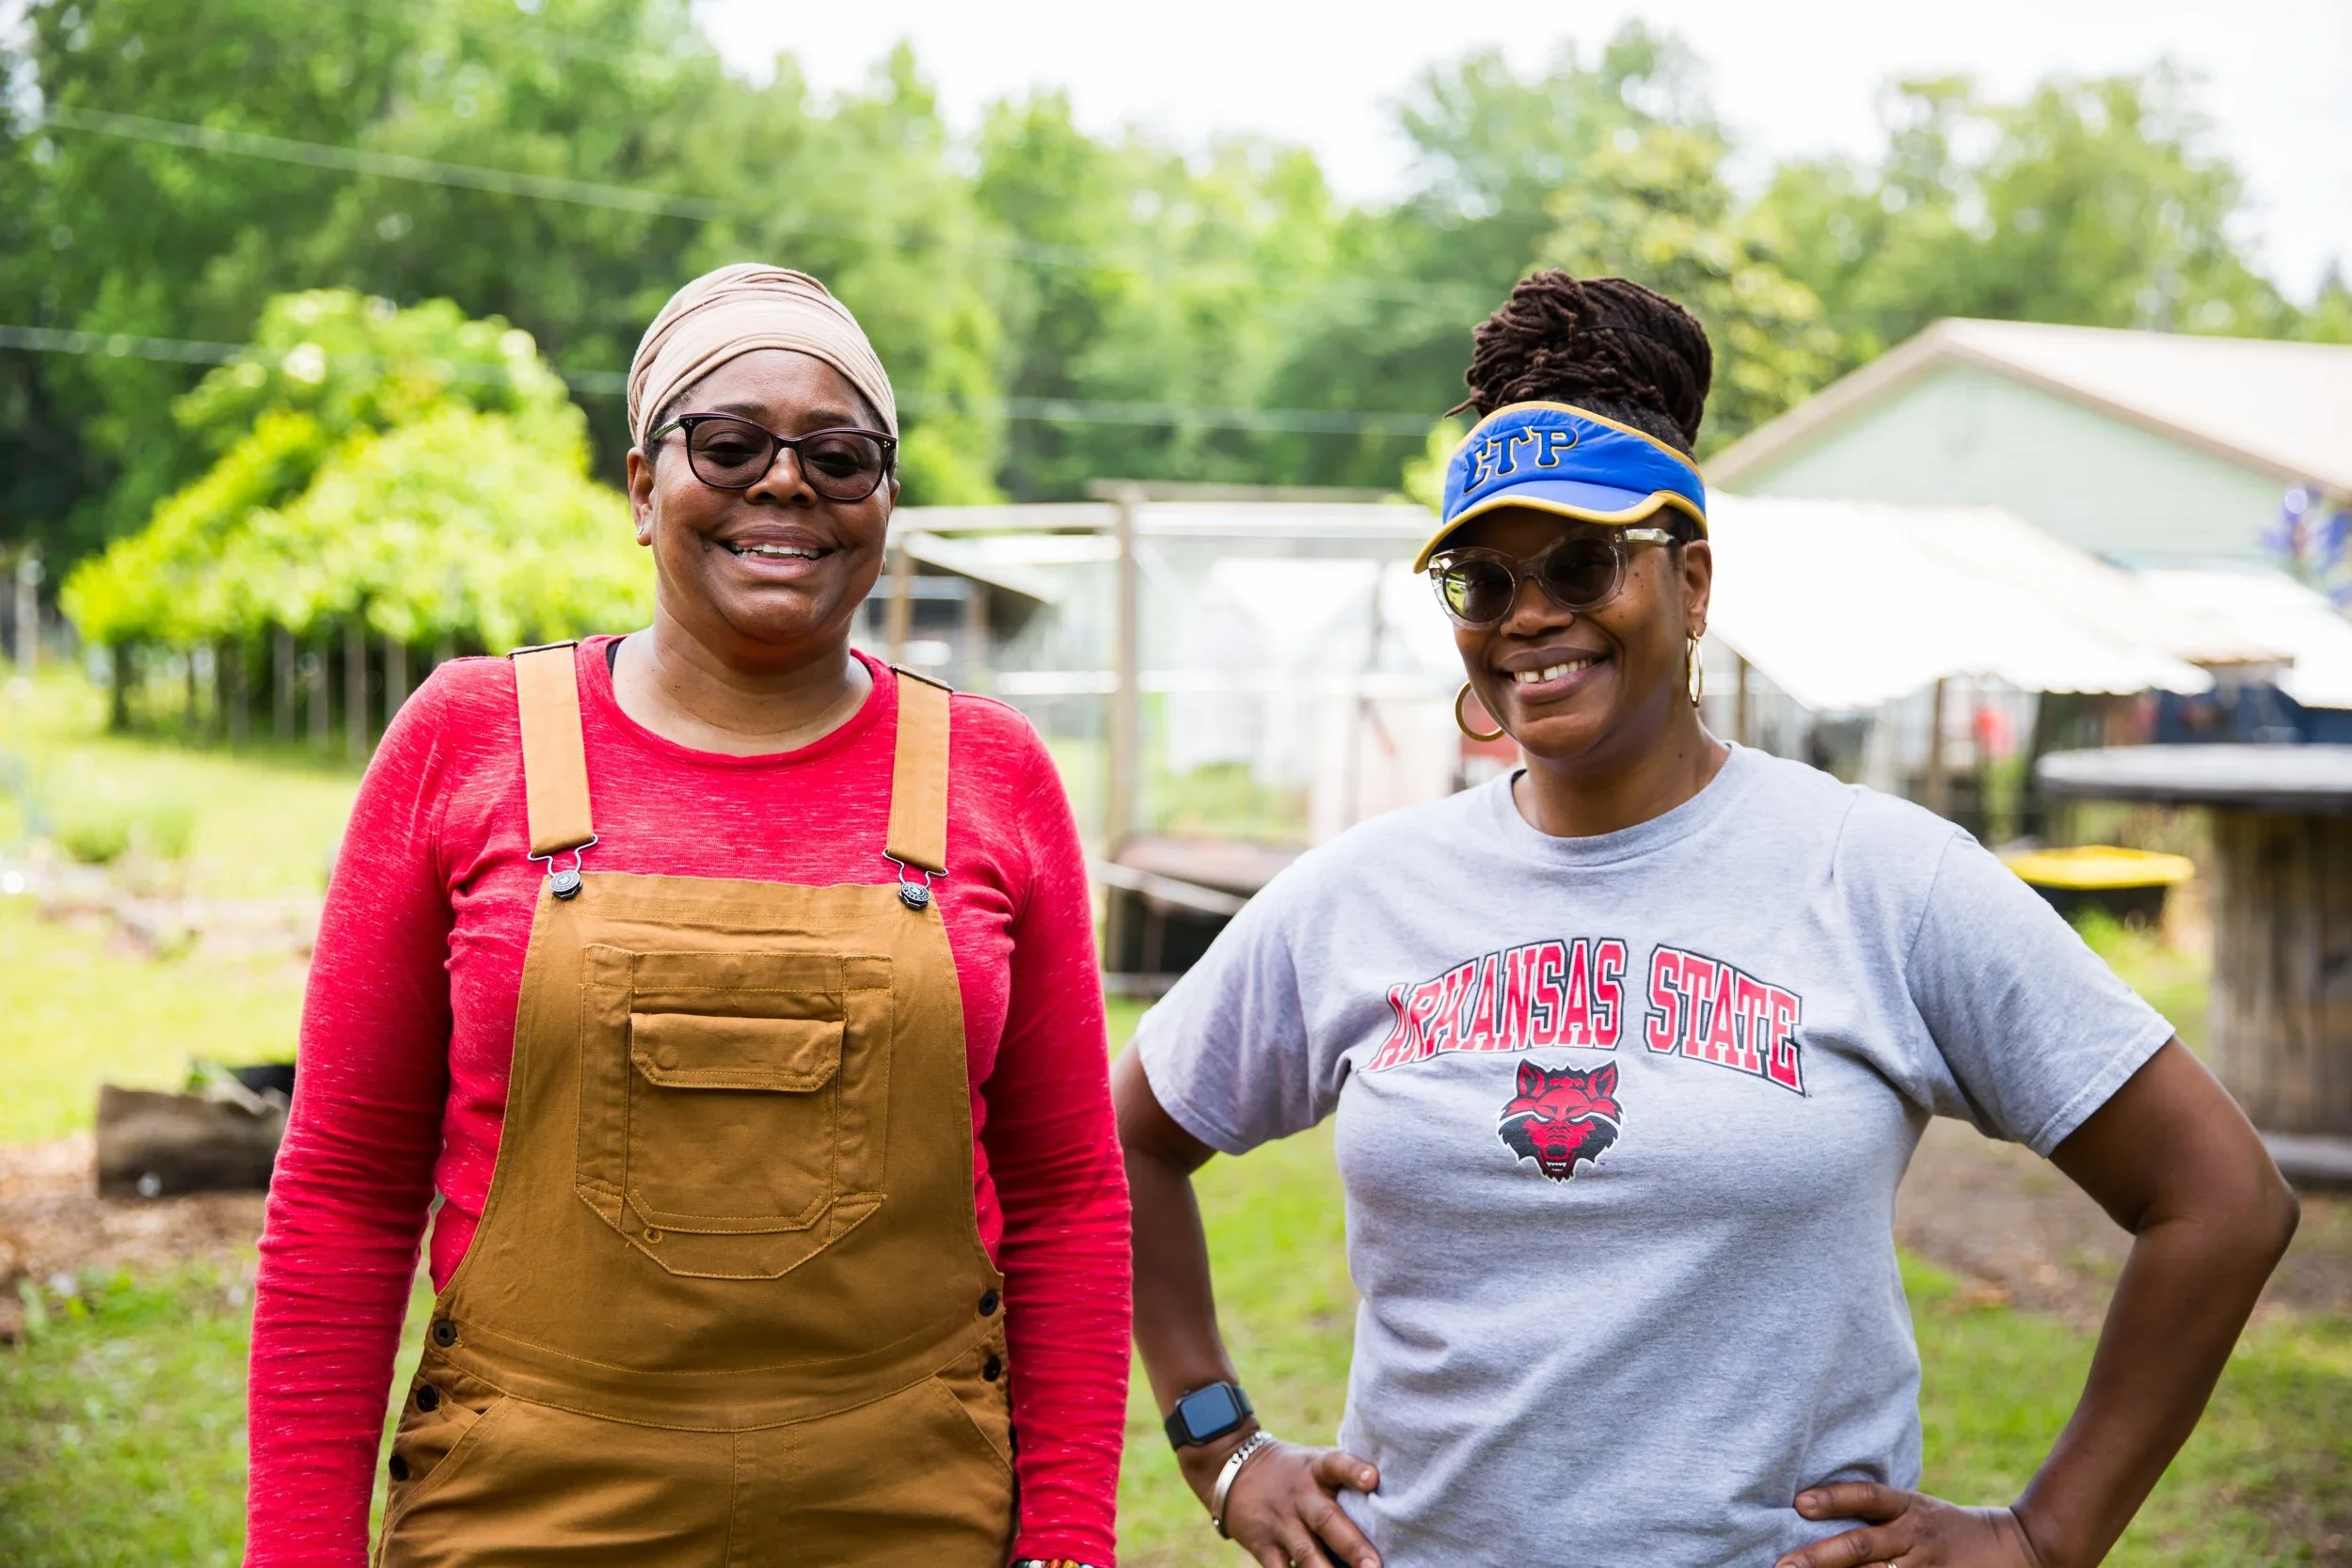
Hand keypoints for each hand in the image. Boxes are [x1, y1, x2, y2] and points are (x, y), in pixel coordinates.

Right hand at [1185, 1432, 1381, 1567]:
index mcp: (1316, 1470)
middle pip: (1327, 1519)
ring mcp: (1281, 1522)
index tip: (1373, 1479)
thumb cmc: (1294, 1472)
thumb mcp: (1315, 1462)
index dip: (1354, 1470)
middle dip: (1352, 1545)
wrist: (1232, 1467)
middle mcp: (1300, 1495)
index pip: (1337, 1464)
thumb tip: (1393, 1503)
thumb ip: (1346, 1478)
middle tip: (1374, 1566)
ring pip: (1306, 1552)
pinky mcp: (1263, 1544)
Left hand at [1775, 1484, 2050, 1567]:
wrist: (2019, 1546)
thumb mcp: (1917, 1509)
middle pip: (1863, 1545)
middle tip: (1783, 1565)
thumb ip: (1877, 1513)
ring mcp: (1929, 1566)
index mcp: (1908, 1508)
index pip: (1867, 1497)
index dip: (1834, 1498)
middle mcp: (1916, 1536)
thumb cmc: (1949, 1528)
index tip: (1799, 1503)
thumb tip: (1810, 1510)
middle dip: (1821, 1557)